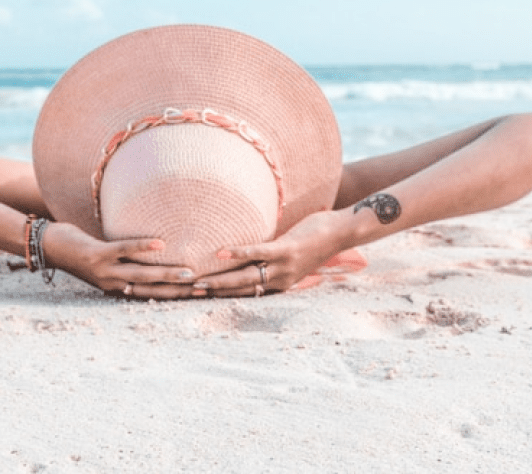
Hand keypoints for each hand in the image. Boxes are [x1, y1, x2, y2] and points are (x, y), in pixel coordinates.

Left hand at [41, 222, 197, 297]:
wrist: (47, 247)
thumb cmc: (81, 250)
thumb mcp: (106, 262)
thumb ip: (127, 261)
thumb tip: (154, 254)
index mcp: (118, 288)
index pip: (152, 296)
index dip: (176, 296)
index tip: (202, 293)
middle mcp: (113, 284)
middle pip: (151, 291)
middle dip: (177, 290)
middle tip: (204, 288)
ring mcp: (105, 270)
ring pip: (140, 275)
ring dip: (165, 274)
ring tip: (188, 272)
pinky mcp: (96, 255)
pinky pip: (123, 250)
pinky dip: (142, 246)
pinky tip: (160, 243)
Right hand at [187, 210, 354, 297]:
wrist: (344, 232)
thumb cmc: (316, 239)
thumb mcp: (291, 255)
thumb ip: (271, 257)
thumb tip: (251, 253)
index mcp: (279, 283)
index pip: (245, 294)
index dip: (221, 297)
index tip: (197, 298)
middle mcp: (279, 280)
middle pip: (240, 290)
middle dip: (214, 293)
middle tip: (187, 296)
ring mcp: (283, 266)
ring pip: (246, 277)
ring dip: (220, 279)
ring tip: (197, 281)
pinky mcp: (287, 249)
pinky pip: (259, 252)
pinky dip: (239, 253)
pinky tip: (221, 253)